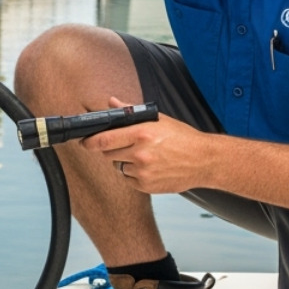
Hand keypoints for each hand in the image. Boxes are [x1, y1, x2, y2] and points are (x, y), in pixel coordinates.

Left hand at [82, 96, 210, 193]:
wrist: (204, 161)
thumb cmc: (184, 138)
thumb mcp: (159, 120)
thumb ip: (131, 112)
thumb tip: (112, 102)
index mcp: (142, 134)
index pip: (105, 139)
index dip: (90, 141)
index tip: (85, 141)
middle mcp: (140, 153)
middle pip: (108, 154)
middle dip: (111, 149)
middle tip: (126, 145)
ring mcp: (143, 171)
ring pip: (119, 167)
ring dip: (125, 162)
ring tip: (145, 156)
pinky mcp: (146, 186)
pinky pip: (129, 180)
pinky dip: (134, 175)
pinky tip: (150, 167)